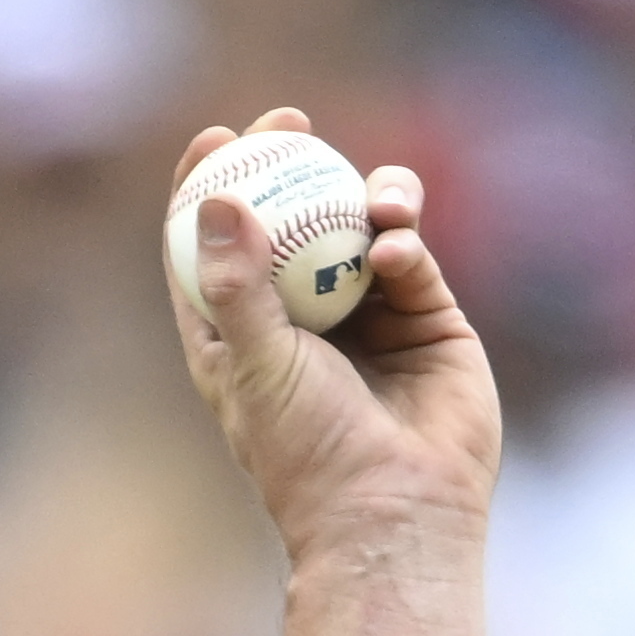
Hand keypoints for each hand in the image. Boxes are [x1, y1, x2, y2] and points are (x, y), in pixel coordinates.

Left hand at [164, 115, 500, 573]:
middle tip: (293, 122)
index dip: (209, 187)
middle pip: (289, 220)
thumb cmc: (309, 454)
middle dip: (291, 164)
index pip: (212, 247)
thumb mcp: (257, 365)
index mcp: (240, 336)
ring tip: (371, 196)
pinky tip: (395, 251)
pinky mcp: (425, 321)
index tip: (218, 138)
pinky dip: (402, 244)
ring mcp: (367, 317)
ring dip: (363, 195)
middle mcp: (302, 320)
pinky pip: (410, 260)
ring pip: (358, 228)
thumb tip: (216, 200)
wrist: (395, 513)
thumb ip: (236, 284)